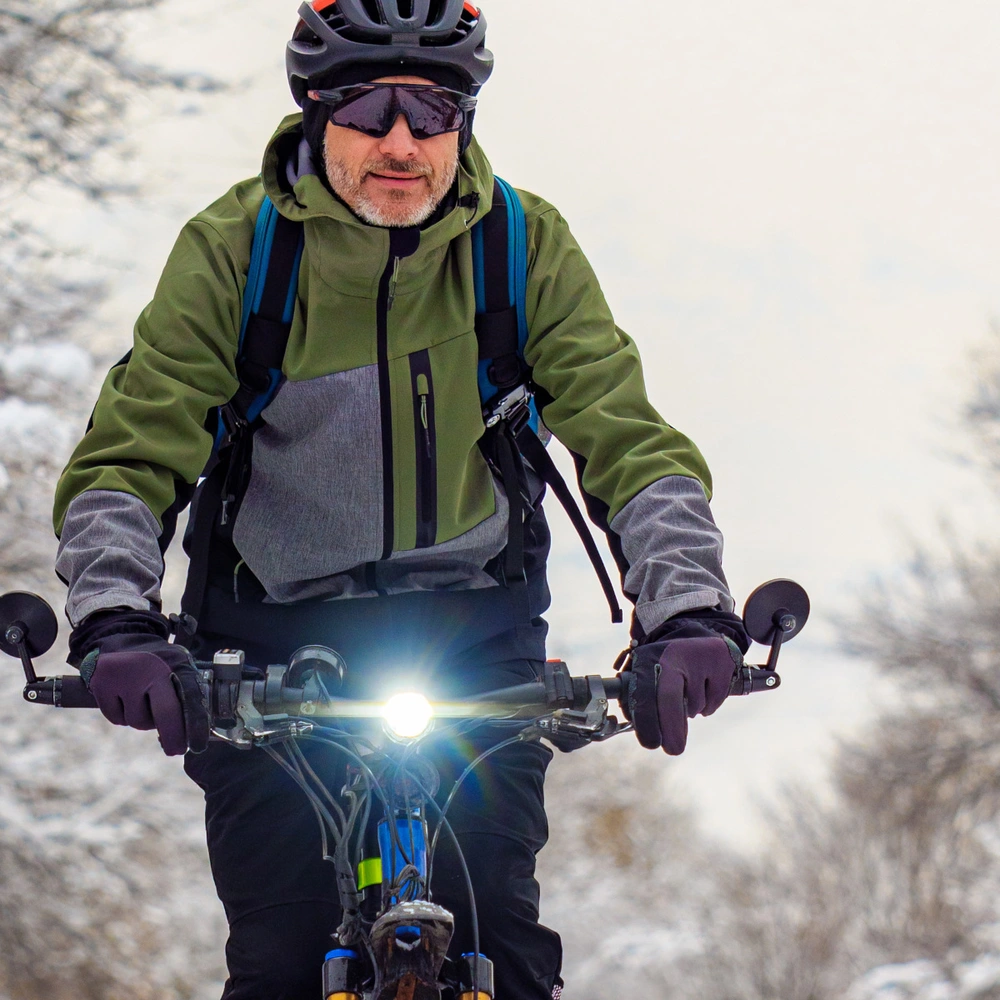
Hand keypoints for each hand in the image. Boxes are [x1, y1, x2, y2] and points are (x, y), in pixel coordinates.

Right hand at [73, 610, 208, 755]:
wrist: (120, 639)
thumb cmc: (155, 662)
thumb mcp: (176, 667)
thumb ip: (185, 693)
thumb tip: (194, 732)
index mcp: (176, 664)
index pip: (191, 699)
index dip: (196, 727)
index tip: (197, 745)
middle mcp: (152, 669)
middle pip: (166, 714)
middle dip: (173, 738)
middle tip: (174, 749)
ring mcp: (126, 676)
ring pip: (138, 722)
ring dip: (142, 721)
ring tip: (141, 700)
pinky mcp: (103, 684)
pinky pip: (117, 719)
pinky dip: (121, 716)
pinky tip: (122, 698)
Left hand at [625, 634, 742, 754]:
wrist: (699, 637)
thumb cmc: (666, 665)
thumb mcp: (647, 672)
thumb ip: (639, 698)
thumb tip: (636, 727)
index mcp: (647, 659)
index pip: (644, 694)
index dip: (646, 722)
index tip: (651, 743)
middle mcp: (672, 655)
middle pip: (670, 699)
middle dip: (671, 730)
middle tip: (673, 749)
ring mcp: (698, 658)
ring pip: (695, 705)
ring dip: (691, 711)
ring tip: (688, 693)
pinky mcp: (721, 663)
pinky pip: (714, 701)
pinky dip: (708, 705)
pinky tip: (703, 688)